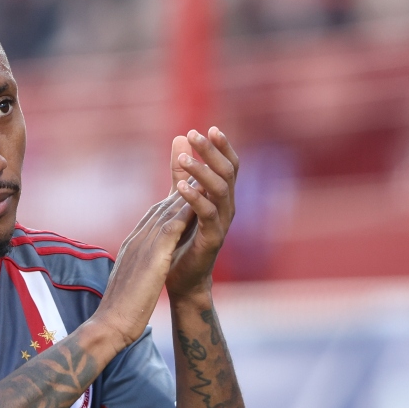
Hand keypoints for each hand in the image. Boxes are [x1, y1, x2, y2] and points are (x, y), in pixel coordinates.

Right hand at [90, 183, 196, 350]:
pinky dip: (183, 211)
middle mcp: (136, 239)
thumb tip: (144, 266)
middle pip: (160, 205)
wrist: (109, 325)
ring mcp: (141, 245)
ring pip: (166, 210)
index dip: (171, 197)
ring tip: (201, 170)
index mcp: (133, 245)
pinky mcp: (151, 256)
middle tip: (191, 156)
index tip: (184, 180)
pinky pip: (170, 228)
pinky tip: (198, 200)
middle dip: (178, 181)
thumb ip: (138, 267)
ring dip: (184, 189)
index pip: (154, 215)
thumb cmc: (119, 309)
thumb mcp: (131, 280)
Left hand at [164, 127, 238, 298]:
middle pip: (227, 172)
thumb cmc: (181, 239)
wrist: (181, 279)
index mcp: (222, 197)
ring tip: (184, 158)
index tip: (210, 128)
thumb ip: (181, 170)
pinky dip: (194, 198)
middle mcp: (227, 208)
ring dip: (202, 171)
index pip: (229, 166)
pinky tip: (180, 187)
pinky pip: (207, 214)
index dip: (223, 147)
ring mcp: (222, 224)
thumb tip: (179, 136)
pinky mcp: (212, 239)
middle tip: (194, 135)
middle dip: (212, 152)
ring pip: (220, 190)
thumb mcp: (178, 198)